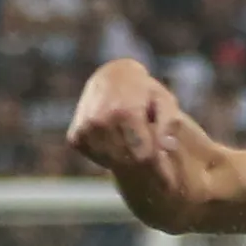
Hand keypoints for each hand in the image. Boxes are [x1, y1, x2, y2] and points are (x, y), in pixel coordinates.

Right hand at [65, 59, 190, 213]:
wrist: (111, 78)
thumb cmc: (144, 92)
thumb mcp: (164, 101)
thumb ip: (169, 123)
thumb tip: (168, 146)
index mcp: (126, 112)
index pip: (143, 155)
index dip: (156, 163)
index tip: (164, 166)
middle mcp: (101, 120)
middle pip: (126, 160)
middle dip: (141, 161)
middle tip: (150, 155)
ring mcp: (85, 128)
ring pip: (111, 161)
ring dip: (124, 157)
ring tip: (131, 139)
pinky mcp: (75, 136)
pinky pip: (96, 157)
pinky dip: (106, 154)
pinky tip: (114, 138)